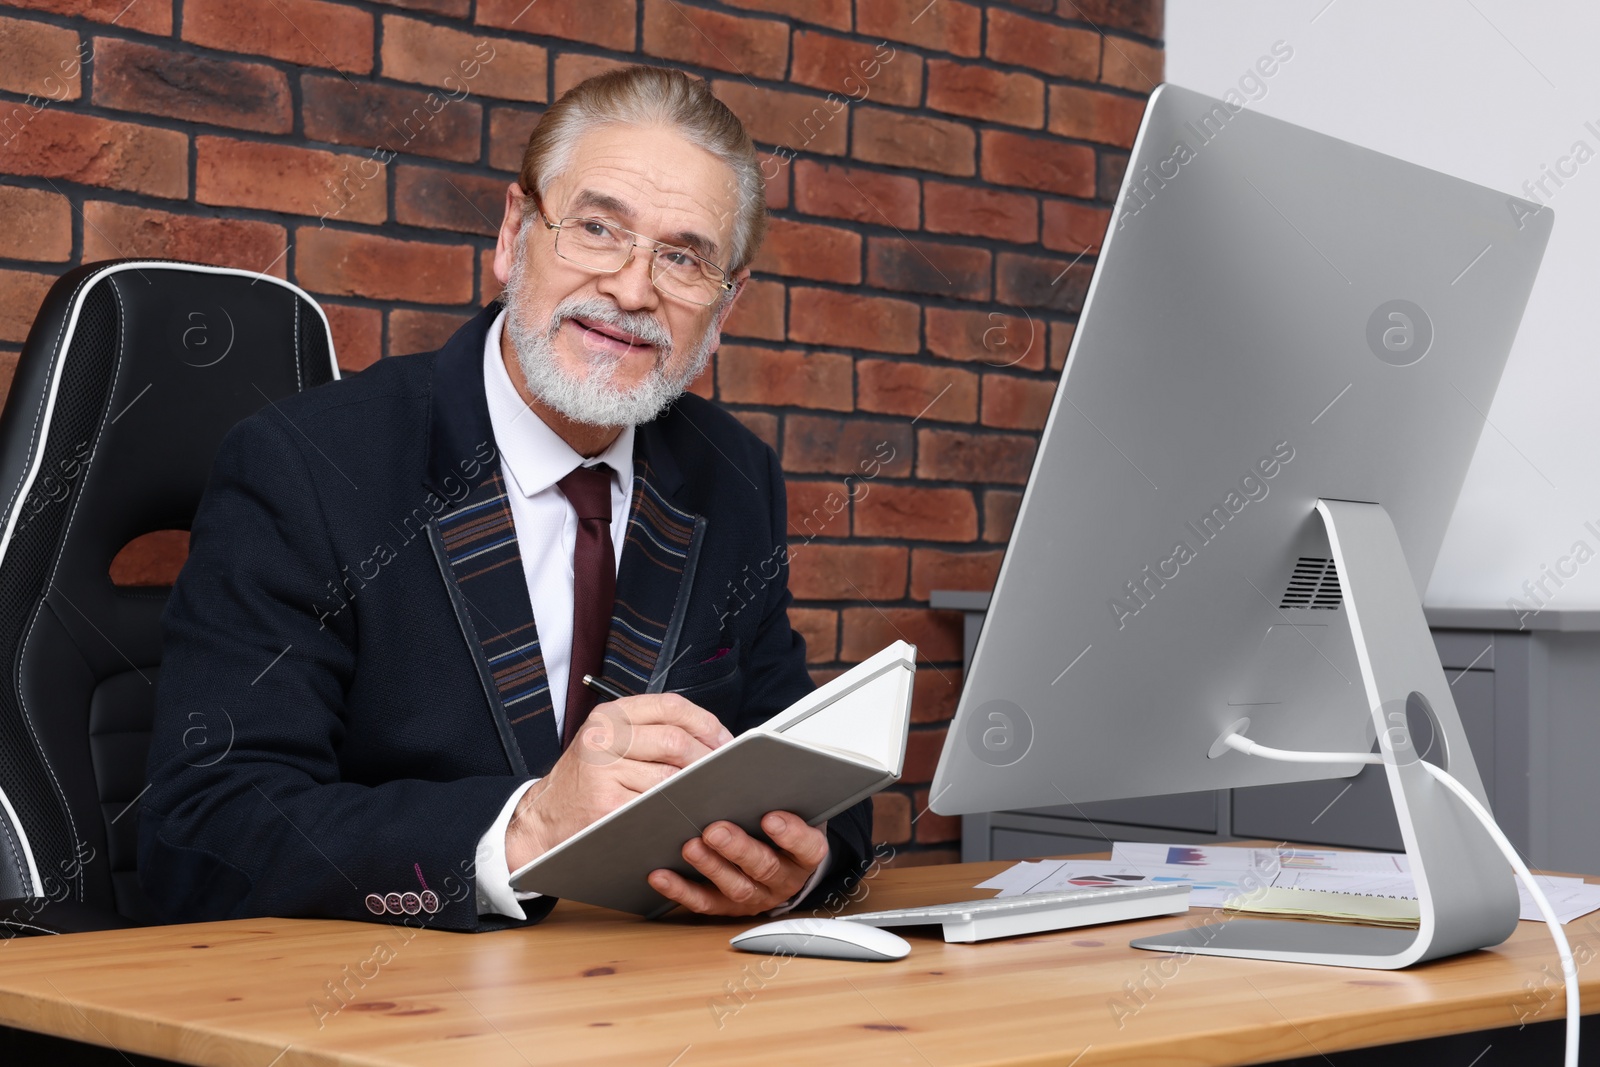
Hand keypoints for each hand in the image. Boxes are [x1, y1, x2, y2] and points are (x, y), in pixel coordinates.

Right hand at [506, 694, 731, 869]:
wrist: (542, 817)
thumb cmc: (586, 779)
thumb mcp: (609, 741)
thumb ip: (651, 731)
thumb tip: (712, 739)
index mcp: (610, 716)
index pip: (670, 706)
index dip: (705, 723)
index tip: (725, 741)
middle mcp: (603, 737)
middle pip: (674, 740)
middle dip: (707, 758)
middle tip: (724, 772)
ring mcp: (603, 772)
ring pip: (669, 776)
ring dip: (696, 787)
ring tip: (709, 792)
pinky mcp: (606, 805)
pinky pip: (655, 805)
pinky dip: (676, 809)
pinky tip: (685, 812)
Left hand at [648, 812, 827, 915]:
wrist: (778, 858)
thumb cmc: (780, 823)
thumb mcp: (791, 808)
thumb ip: (779, 796)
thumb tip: (752, 772)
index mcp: (805, 854)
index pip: (807, 847)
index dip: (791, 834)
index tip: (770, 817)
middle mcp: (783, 879)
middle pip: (765, 867)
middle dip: (738, 848)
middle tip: (715, 830)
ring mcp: (755, 896)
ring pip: (735, 887)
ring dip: (710, 867)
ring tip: (690, 847)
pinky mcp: (727, 907)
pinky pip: (704, 902)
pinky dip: (680, 890)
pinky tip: (661, 874)